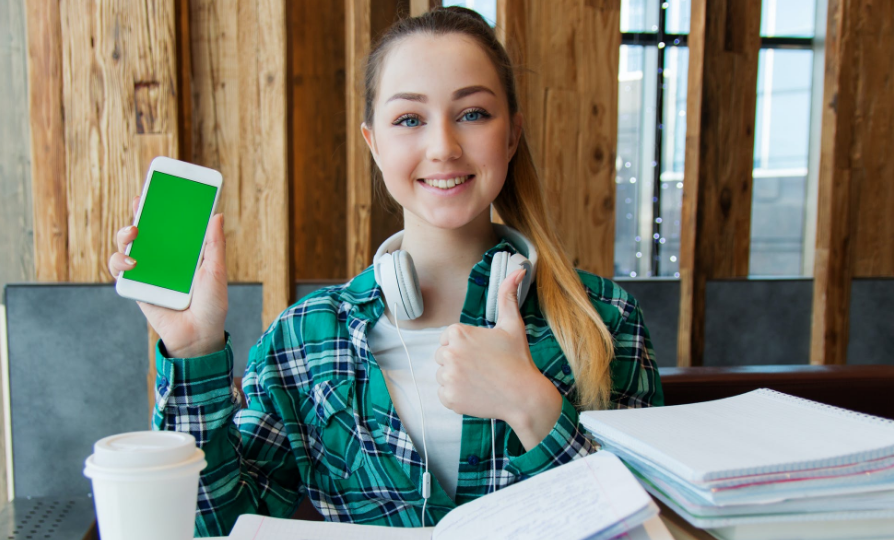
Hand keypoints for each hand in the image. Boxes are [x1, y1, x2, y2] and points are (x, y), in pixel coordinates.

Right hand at [108, 196, 228, 357]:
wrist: (199, 337)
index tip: (154, 189)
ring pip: (126, 247)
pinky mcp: (136, 288)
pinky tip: (132, 262)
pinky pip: (120, 271)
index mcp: (182, 252)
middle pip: (144, 231)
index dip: (159, 207)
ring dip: (124, 236)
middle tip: (139, 204)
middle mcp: (163, 259)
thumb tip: (216, 214)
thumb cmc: (211, 305)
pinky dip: (120, 262)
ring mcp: (147, 273)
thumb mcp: (216, 271)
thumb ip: (214, 244)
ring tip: (134, 233)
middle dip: (137, 214)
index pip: (168, 225)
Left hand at [435, 269, 561, 448]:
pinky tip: (476, 393)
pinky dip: (457, 396)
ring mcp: (448, 377)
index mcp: (458, 332)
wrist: (524, 396)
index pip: (448, 339)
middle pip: (443, 356)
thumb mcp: (513, 324)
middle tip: (483, 368)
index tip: (483, 354)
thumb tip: (519, 269)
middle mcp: (449, 353)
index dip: (465, 347)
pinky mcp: (448, 398)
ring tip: (480, 381)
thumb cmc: (518, 359)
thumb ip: (508, 295)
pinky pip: (444, 394)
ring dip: (457, 379)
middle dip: (459, 362)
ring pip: (443, 375)